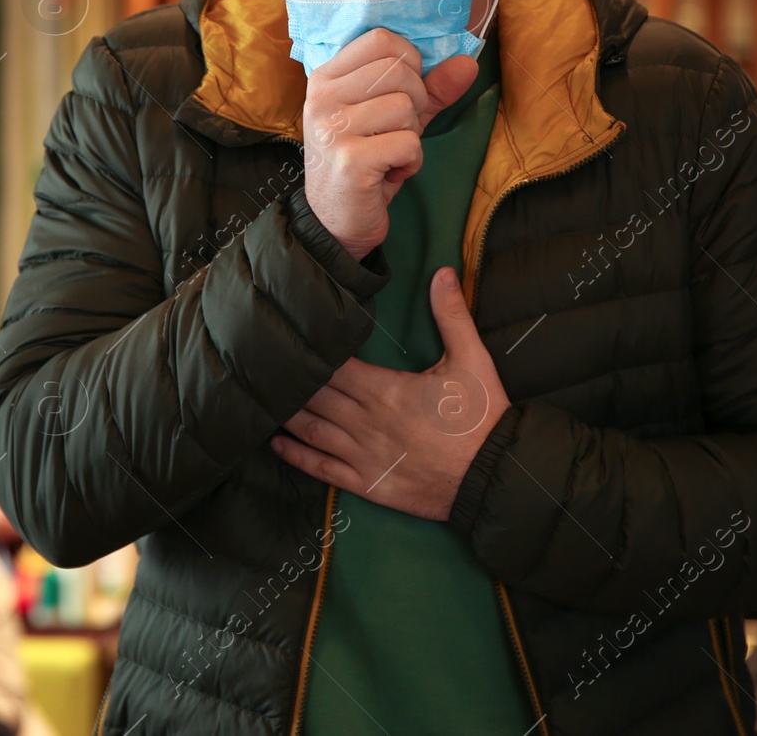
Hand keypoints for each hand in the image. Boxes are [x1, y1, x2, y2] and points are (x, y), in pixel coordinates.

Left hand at [270, 266, 510, 519]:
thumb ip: (452, 315)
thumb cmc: (480, 418)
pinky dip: (296, 456)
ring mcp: (363, 455)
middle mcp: (365, 422)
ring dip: (285, 414)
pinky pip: (322, 469)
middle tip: (263, 365)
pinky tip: (276, 444)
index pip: (333, 366)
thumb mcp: (472, 360)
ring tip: (262, 399)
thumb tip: (444, 272)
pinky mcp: (368, 483)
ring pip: (311, 430)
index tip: (290, 337)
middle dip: (291, 380)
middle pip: (315, 396)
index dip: (310, 352)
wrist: (494, 477)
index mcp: (384, 390)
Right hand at [302, 29, 476, 260]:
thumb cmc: (365, 162)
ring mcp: (332, 128)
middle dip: (416, 103)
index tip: (402, 92)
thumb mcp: (394, 118)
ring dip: (412, 136)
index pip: (381, 39)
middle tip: (396, 131)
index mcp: (326, 77)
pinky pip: (408, 143)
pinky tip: (391, 173)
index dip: (409, 62)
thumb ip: (429, 89)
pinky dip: (411, 161)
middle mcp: (323, 97)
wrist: (335, 221)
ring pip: (406, 107)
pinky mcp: (350, 160)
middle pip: (400, 71)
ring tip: (390, 154)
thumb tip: (467, 63)